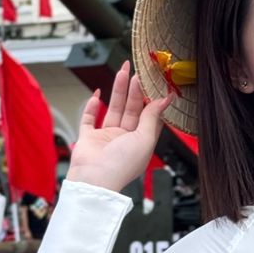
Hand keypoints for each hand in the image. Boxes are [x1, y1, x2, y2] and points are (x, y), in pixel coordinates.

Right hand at [66, 61, 173, 193]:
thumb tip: (166, 99)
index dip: (151, 101)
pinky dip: (92, 106)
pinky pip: (90, 119)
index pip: (148, 117)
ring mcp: (106, 138)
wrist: (95, 179)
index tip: (155, 84)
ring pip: (113, 109)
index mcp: (141, 142)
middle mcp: (124, 139)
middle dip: (134, 90)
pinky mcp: (88, 138)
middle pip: (131, 110)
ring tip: (121, 73)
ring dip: (118, 91)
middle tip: (136, 73)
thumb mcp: (145, 139)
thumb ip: (152, 117)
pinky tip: (98, 94)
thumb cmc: (122, 164)